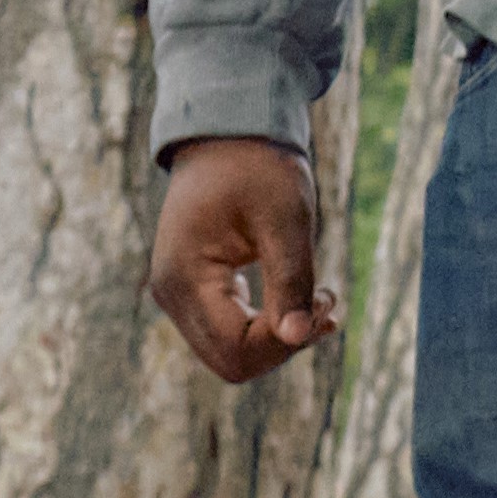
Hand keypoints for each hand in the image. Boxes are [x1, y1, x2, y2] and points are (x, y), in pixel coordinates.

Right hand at [149, 136, 330, 382]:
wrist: (227, 136)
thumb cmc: (257, 167)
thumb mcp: (285, 219)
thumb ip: (291, 281)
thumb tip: (297, 337)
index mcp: (186, 277)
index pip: (236, 348)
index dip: (285, 341)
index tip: (323, 299)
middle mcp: (172, 295)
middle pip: (231, 361)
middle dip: (284, 344)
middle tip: (325, 302)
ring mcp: (178, 296)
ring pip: (231, 352)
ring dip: (280, 337)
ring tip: (321, 297)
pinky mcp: (194, 291)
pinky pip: (230, 331)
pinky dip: (268, 326)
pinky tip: (306, 302)